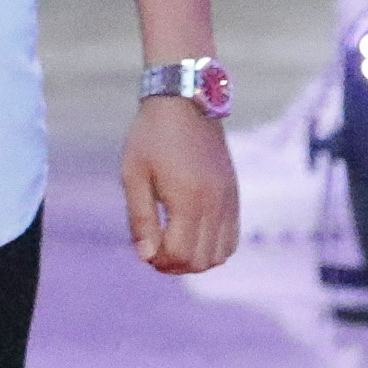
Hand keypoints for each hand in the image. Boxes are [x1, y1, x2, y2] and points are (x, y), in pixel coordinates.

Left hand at [123, 95, 239, 273]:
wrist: (185, 102)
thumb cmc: (151, 137)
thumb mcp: (134, 176)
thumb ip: (140, 219)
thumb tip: (146, 257)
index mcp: (187, 200)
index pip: (179, 254)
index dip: (159, 261)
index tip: (144, 250)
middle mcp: (214, 204)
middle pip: (201, 261)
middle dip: (175, 265)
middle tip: (155, 251)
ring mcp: (228, 200)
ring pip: (220, 255)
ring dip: (196, 260)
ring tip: (172, 245)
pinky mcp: (233, 195)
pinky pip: (232, 238)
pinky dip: (214, 248)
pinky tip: (192, 236)